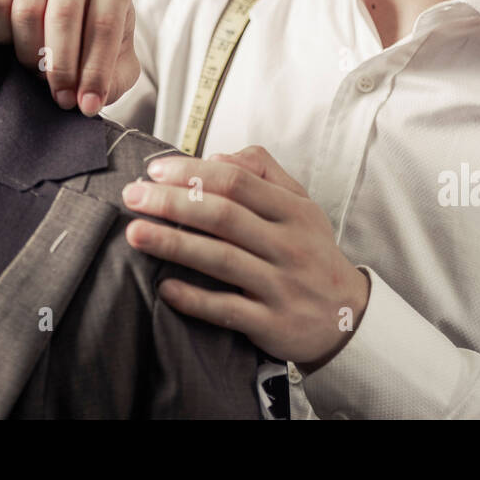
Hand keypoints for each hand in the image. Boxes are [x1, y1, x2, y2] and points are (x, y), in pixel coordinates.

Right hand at [0, 0, 139, 115]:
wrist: (63, 31)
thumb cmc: (93, 48)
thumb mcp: (116, 68)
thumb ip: (112, 83)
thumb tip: (86, 102)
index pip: (104, 25)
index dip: (95, 70)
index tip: (87, 105)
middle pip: (63, 15)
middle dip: (61, 67)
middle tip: (61, 98)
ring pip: (27, 12)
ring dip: (30, 54)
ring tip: (38, 74)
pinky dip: (1, 35)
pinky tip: (12, 48)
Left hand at [120, 144, 370, 367]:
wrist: (347, 318)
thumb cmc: (311, 253)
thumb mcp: (301, 206)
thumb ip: (263, 173)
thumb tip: (217, 154)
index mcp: (293, 211)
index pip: (238, 181)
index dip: (193, 172)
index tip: (155, 170)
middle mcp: (289, 245)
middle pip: (223, 216)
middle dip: (172, 203)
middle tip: (132, 196)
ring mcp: (281, 286)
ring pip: (221, 260)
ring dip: (173, 244)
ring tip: (134, 233)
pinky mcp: (272, 324)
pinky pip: (227, 310)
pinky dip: (194, 299)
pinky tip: (163, 287)